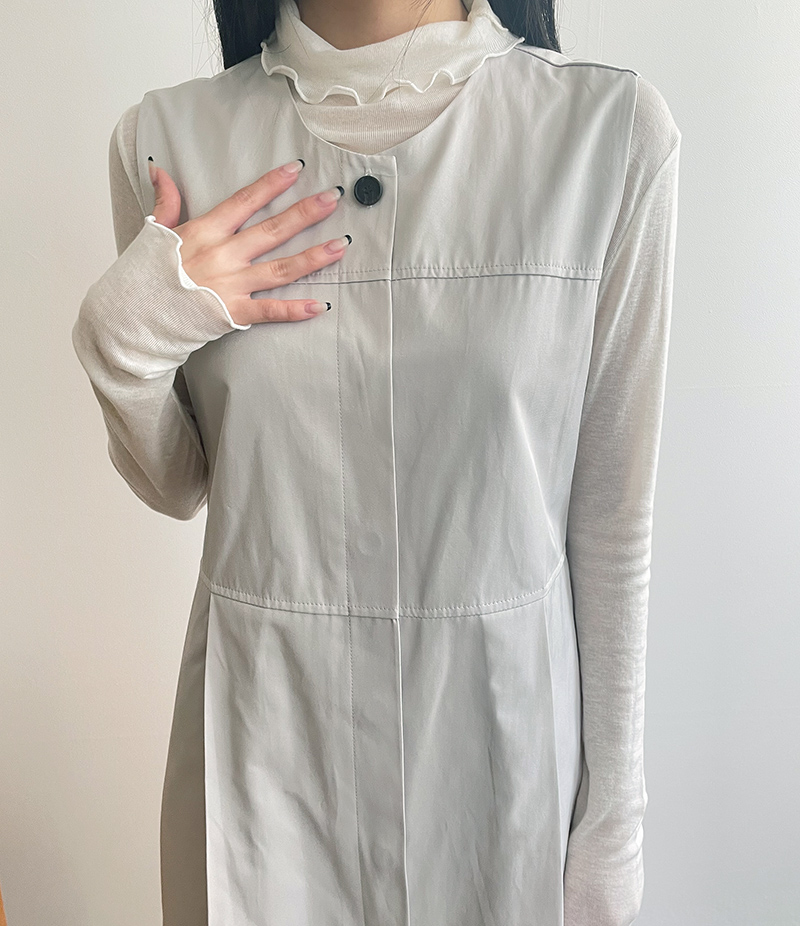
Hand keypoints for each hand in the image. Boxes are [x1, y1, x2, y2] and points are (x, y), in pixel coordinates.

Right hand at [148, 158, 349, 323]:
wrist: (132, 315)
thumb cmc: (144, 276)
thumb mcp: (154, 233)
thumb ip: (166, 201)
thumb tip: (159, 169)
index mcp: (204, 232)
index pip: (245, 201)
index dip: (272, 184)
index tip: (296, 169)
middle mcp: (222, 255)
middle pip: (271, 231)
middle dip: (305, 213)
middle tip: (333, 199)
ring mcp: (230, 285)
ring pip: (280, 269)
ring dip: (313, 257)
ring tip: (340, 246)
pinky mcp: (233, 313)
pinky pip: (270, 311)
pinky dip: (295, 310)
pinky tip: (319, 305)